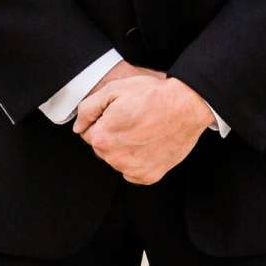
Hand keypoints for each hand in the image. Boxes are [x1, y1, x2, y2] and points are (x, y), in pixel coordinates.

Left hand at [74, 74, 213, 185]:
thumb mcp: (114, 90)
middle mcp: (114, 158)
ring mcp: (132, 170)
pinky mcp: (149, 176)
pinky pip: (134, 173)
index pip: (88, 134)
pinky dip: (139, 162)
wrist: (186, 106)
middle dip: (112, 136)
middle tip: (133, 120)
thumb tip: (78, 127)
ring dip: (125, 149)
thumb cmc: (152, 95)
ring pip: (118, 160)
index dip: (103, 121)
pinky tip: (149, 144)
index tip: (119, 113)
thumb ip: (88, 108)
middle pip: (103, 149)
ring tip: (144, 130)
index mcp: (101, 137)